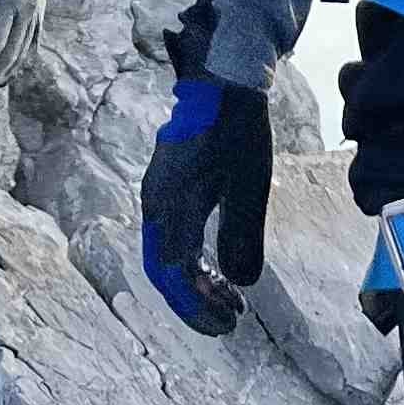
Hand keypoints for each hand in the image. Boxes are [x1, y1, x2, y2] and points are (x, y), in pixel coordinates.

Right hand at [141, 75, 273, 334]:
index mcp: (171, 205)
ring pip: (163, 256)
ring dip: (192, 284)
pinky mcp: (164, 188)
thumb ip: (243, 235)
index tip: (232, 321)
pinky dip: (189, 262)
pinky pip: (167, 238)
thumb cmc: (237, 130)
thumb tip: (242, 284)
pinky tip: (215, 267)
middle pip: (162, 271)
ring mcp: (155, 195)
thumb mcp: (249, 184)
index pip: (176, 273)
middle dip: (193, 303)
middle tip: (229, 322)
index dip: (200, 304)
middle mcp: (154, 204)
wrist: (220, 81)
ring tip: (227, 300)